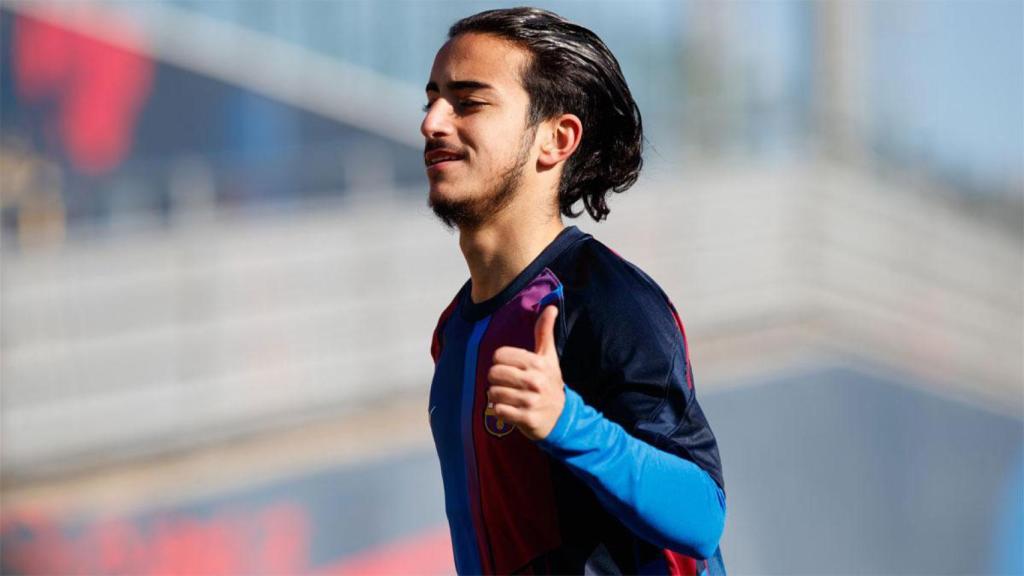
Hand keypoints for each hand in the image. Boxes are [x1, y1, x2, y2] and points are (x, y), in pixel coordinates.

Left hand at [487, 305, 564, 440]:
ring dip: (496, 396)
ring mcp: (530, 401)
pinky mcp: (525, 419)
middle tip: (506, 383)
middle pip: (493, 373)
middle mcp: (534, 381)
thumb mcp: (549, 356)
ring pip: (493, 393)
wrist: (562, 417)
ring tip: (507, 396)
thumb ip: (545, 331)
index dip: (500, 361)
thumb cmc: (550, 382)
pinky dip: (499, 411)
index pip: (499, 355)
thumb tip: (551, 307)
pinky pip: (498, 411)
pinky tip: (509, 409)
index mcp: (538, 363)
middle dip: (495, 379)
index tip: (510, 367)